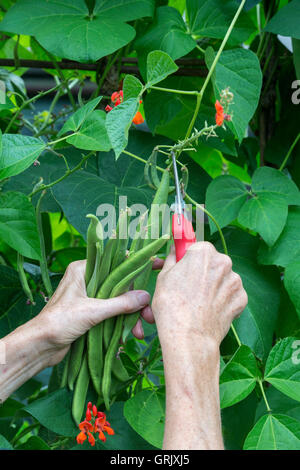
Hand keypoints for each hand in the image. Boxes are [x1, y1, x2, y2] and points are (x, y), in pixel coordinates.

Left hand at [31, 259, 159, 365]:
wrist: (40, 347)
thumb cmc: (59, 322)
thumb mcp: (92, 311)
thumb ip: (120, 303)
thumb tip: (145, 297)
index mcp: (83, 270)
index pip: (115, 262)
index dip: (136, 264)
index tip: (156, 264)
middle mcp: (87, 281)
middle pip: (120, 285)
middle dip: (136, 302)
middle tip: (149, 316)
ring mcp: (88, 298)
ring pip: (117, 301)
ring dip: (130, 317)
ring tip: (139, 333)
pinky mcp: (89, 314)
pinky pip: (111, 314)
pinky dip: (121, 324)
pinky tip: (128, 336)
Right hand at [152, 242, 247, 449]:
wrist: (189, 337)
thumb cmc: (171, 306)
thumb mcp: (164, 277)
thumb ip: (173, 259)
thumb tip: (175, 252)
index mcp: (203, 252)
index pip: (197, 248)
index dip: (190, 259)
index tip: (185, 266)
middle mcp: (223, 261)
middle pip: (213, 263)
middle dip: (203, 273)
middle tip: (189, 289)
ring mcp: (235, 280)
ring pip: (223, 279)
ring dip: (214, 287)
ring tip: (199, 303)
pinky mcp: (241, 299)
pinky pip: (231, 295)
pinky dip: (223, 301)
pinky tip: (210, 310)